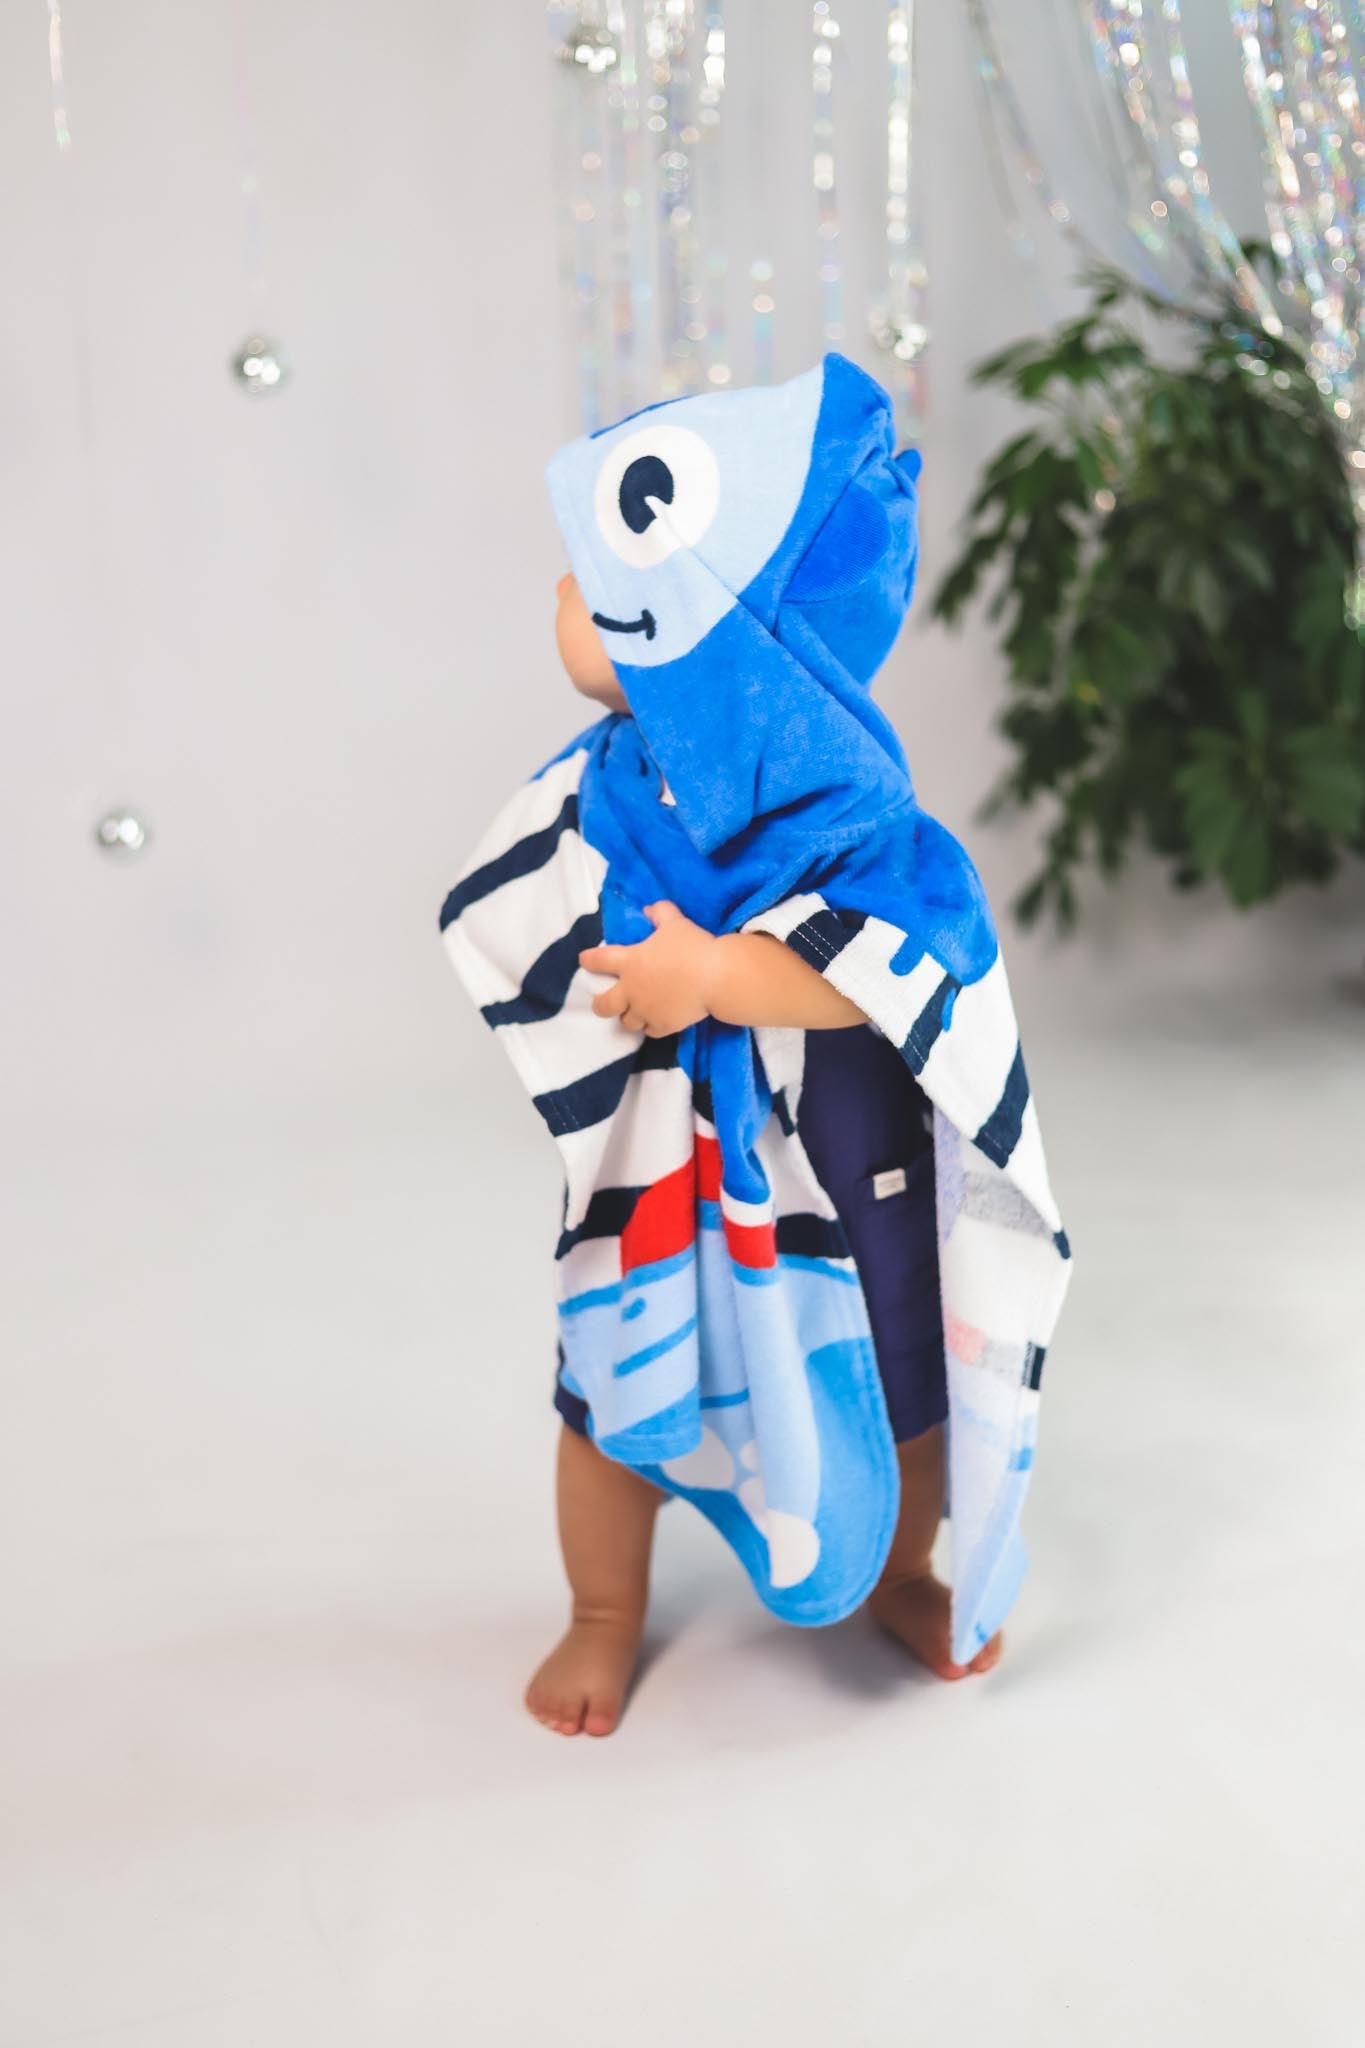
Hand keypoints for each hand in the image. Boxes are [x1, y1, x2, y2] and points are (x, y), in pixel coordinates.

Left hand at [578, 901, 715, 1037]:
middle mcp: (632, 990)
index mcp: (630, 963)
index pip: (598, 961)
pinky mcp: (663, 1026)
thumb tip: (649, 910)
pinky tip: (655, 1020)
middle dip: (600, 1004)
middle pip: (604, 1005)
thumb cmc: (692, 946)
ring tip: (635, 1011)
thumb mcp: (675, 922)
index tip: (584, 960)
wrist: (715, 977)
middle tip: (603, 1001)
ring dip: (628, 1016)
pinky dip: (650, 1026)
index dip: (588, 960)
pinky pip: (649, 1031)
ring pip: (626, 1022)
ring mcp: (646, 1011)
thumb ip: (660, 913)